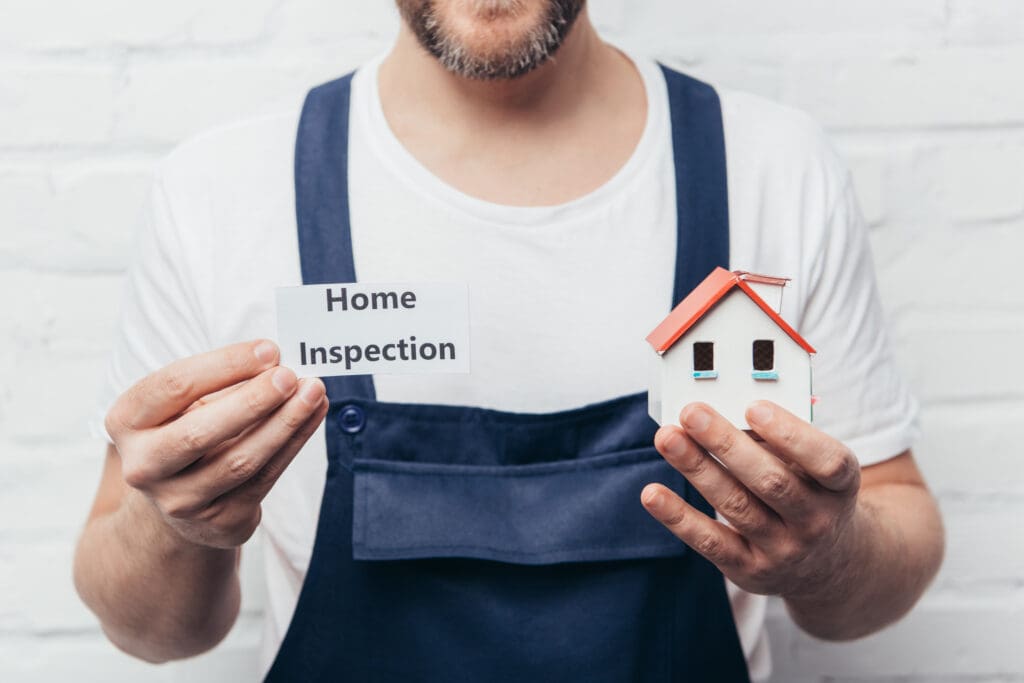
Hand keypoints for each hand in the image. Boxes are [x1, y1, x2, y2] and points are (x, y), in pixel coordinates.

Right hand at [105, 340, 328, 548]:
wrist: (178, 500)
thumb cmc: (185, 431)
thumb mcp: (185, 403)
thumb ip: (223, 382)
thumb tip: (275, 362)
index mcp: (127, 421)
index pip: (174, 386)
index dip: (225, 365)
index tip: (269, 349)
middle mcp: (145, 465)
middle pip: (200, 432)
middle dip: (252, 401)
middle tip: (289, 376)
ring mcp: (180, 500)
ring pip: (240, 461)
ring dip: (284, 423)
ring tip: (313, 392)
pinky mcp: (219, 520)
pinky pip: (265, 477)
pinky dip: (294, 441)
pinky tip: (314, 415)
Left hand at [641, 401, 864, 601]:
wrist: (829, 566)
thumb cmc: (811, 495)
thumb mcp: (814, 470)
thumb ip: (779, 443)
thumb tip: (722, 410)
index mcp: (841, 487)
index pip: (826, 462)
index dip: (791, 435)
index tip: (752, 406)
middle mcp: (818, 521)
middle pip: (771, 482)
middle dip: (726, 443)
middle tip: (691, 413)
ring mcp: (785, 551)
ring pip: (736, 506)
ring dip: (697, 469)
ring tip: (667, 437)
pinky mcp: (750, 570)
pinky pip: (711, 542)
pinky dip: (678, 517)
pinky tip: (652, 493)